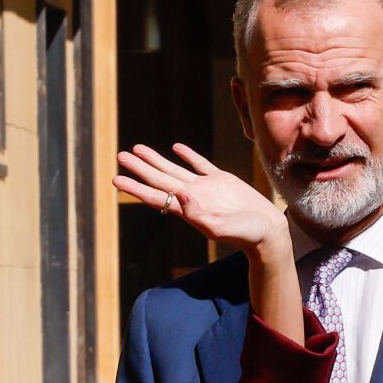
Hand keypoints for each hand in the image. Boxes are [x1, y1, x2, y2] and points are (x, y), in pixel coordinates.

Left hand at [115, 144, 285, 253]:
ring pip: (174, 169)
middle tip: (120, 156)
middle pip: (159, 179)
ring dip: (156, 160)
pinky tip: (176, 147)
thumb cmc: (244, 234)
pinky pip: (200, 164)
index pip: (155, 196)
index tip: (116, 180)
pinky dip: (188, 155)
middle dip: (139, 168)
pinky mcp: (221, 180)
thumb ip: (199, 214)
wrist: (266, 231)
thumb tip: (181, 195)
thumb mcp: (220, 227)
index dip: (135, 188)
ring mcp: (205, 187)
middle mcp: (192, 197)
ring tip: (137, 148)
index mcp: (187, 209)